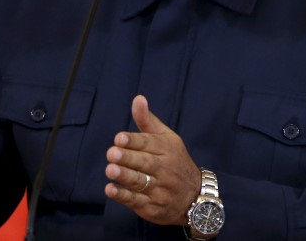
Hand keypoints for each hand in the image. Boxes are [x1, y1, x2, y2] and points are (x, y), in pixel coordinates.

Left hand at [104, 95, 200, 224]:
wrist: (195, 196)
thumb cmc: (175, 161)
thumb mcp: (166, 138)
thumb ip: (148, 120)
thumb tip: (138, 98)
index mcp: (167, 149)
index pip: (148, 144)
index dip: (133, 141)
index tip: (119, 138)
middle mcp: (164, 169)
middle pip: (144, 162)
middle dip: (127, 158)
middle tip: (111, 153)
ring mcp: (159, 189)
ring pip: (140, 181)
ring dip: (124, 176)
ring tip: (110, 170)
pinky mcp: (152, 207)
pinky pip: (137, 201)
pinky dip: (123, 196)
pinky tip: (111, 189)